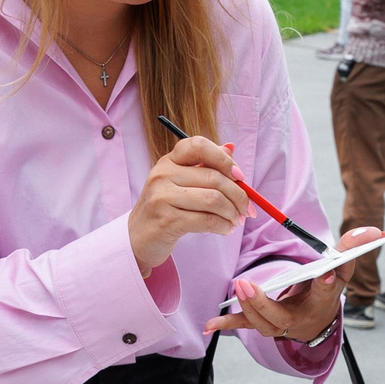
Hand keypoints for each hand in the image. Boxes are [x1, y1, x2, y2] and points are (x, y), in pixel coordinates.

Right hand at [128, 133, 248, 273]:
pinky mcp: (167, 220)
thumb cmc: (165, 208)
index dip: (225, 159)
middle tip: (247, 209)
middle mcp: (163, 174)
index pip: (199, 146)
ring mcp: (163, 197)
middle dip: (239, 195)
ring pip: (213, 200)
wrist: (137, 237)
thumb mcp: (181, 182)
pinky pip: (207, 220)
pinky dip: (223, 226)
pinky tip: (225, 229)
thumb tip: (231, 147)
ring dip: (232, 213)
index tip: (240, 177)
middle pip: (214, 178)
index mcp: (169, 160)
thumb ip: (205, 165)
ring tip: (235, 221)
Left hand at [204, 226, 384, 340]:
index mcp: (323, 302)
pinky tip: (209, 324)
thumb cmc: (326, 290)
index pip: (327, 292)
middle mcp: (300, 319)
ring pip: (262, 323)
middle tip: (248, 285)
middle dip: (264, 303)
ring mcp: (280, 325)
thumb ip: (353, 249)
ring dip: (247, 308)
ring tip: (238, 287)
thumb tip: (374, 230)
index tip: (328, 273)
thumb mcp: (341, 270)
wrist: (315, 320)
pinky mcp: (263, 323)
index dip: (328, 284)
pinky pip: (245, 325)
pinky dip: (228, 324)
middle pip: (281, 316)